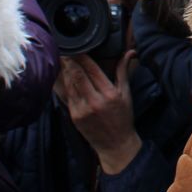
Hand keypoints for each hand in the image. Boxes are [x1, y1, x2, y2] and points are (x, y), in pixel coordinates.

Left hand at [56, 53, 142, 174]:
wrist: (115, 144)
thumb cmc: (123, 118)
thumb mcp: (126, 93)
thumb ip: (123, 71)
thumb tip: (130, 52)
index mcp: (109, 94)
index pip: (92, 69)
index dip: (83, 56)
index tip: (77, 47)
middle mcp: (95, 101)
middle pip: (78, 75)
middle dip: (70, 60)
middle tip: (65, 48)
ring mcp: (83, 110)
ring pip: (70, 84)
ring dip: (65, 70)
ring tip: (61, 58)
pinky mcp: (74, 116)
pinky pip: (67, 96)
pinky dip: (64, 84)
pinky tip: (62, 75)